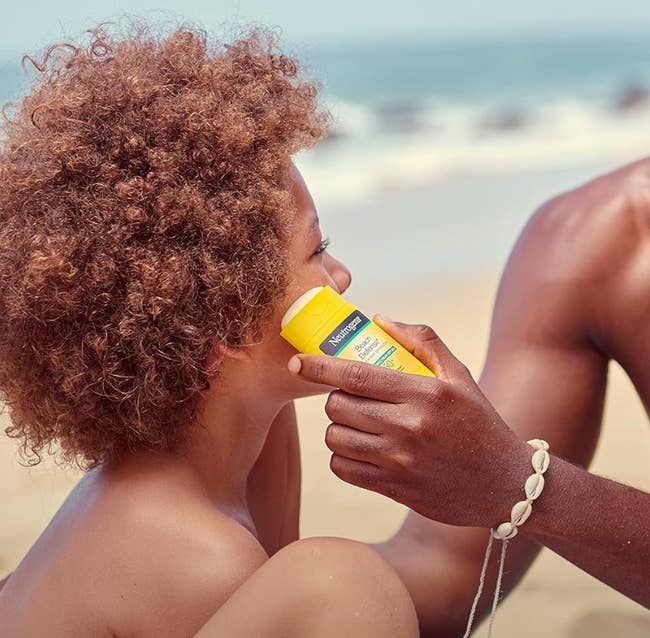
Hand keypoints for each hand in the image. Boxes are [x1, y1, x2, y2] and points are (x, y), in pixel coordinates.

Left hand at [288, 317, 532, 527]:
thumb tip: (378, 319)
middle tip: (351, 397)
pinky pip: (343, 469)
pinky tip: (361, 449)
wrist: (505, 483)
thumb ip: (421, 340)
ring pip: (336, 438)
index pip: (356, 375)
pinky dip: (342, 457)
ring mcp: (400, 461)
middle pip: (338, 406)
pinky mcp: (395, 488)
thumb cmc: (478, 421)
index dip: (319, 366)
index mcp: (425, 393)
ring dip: (338, 427)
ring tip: (357, 423)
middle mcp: (409, 427)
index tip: (296, 362)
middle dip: (334, 398)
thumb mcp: (459, 374)